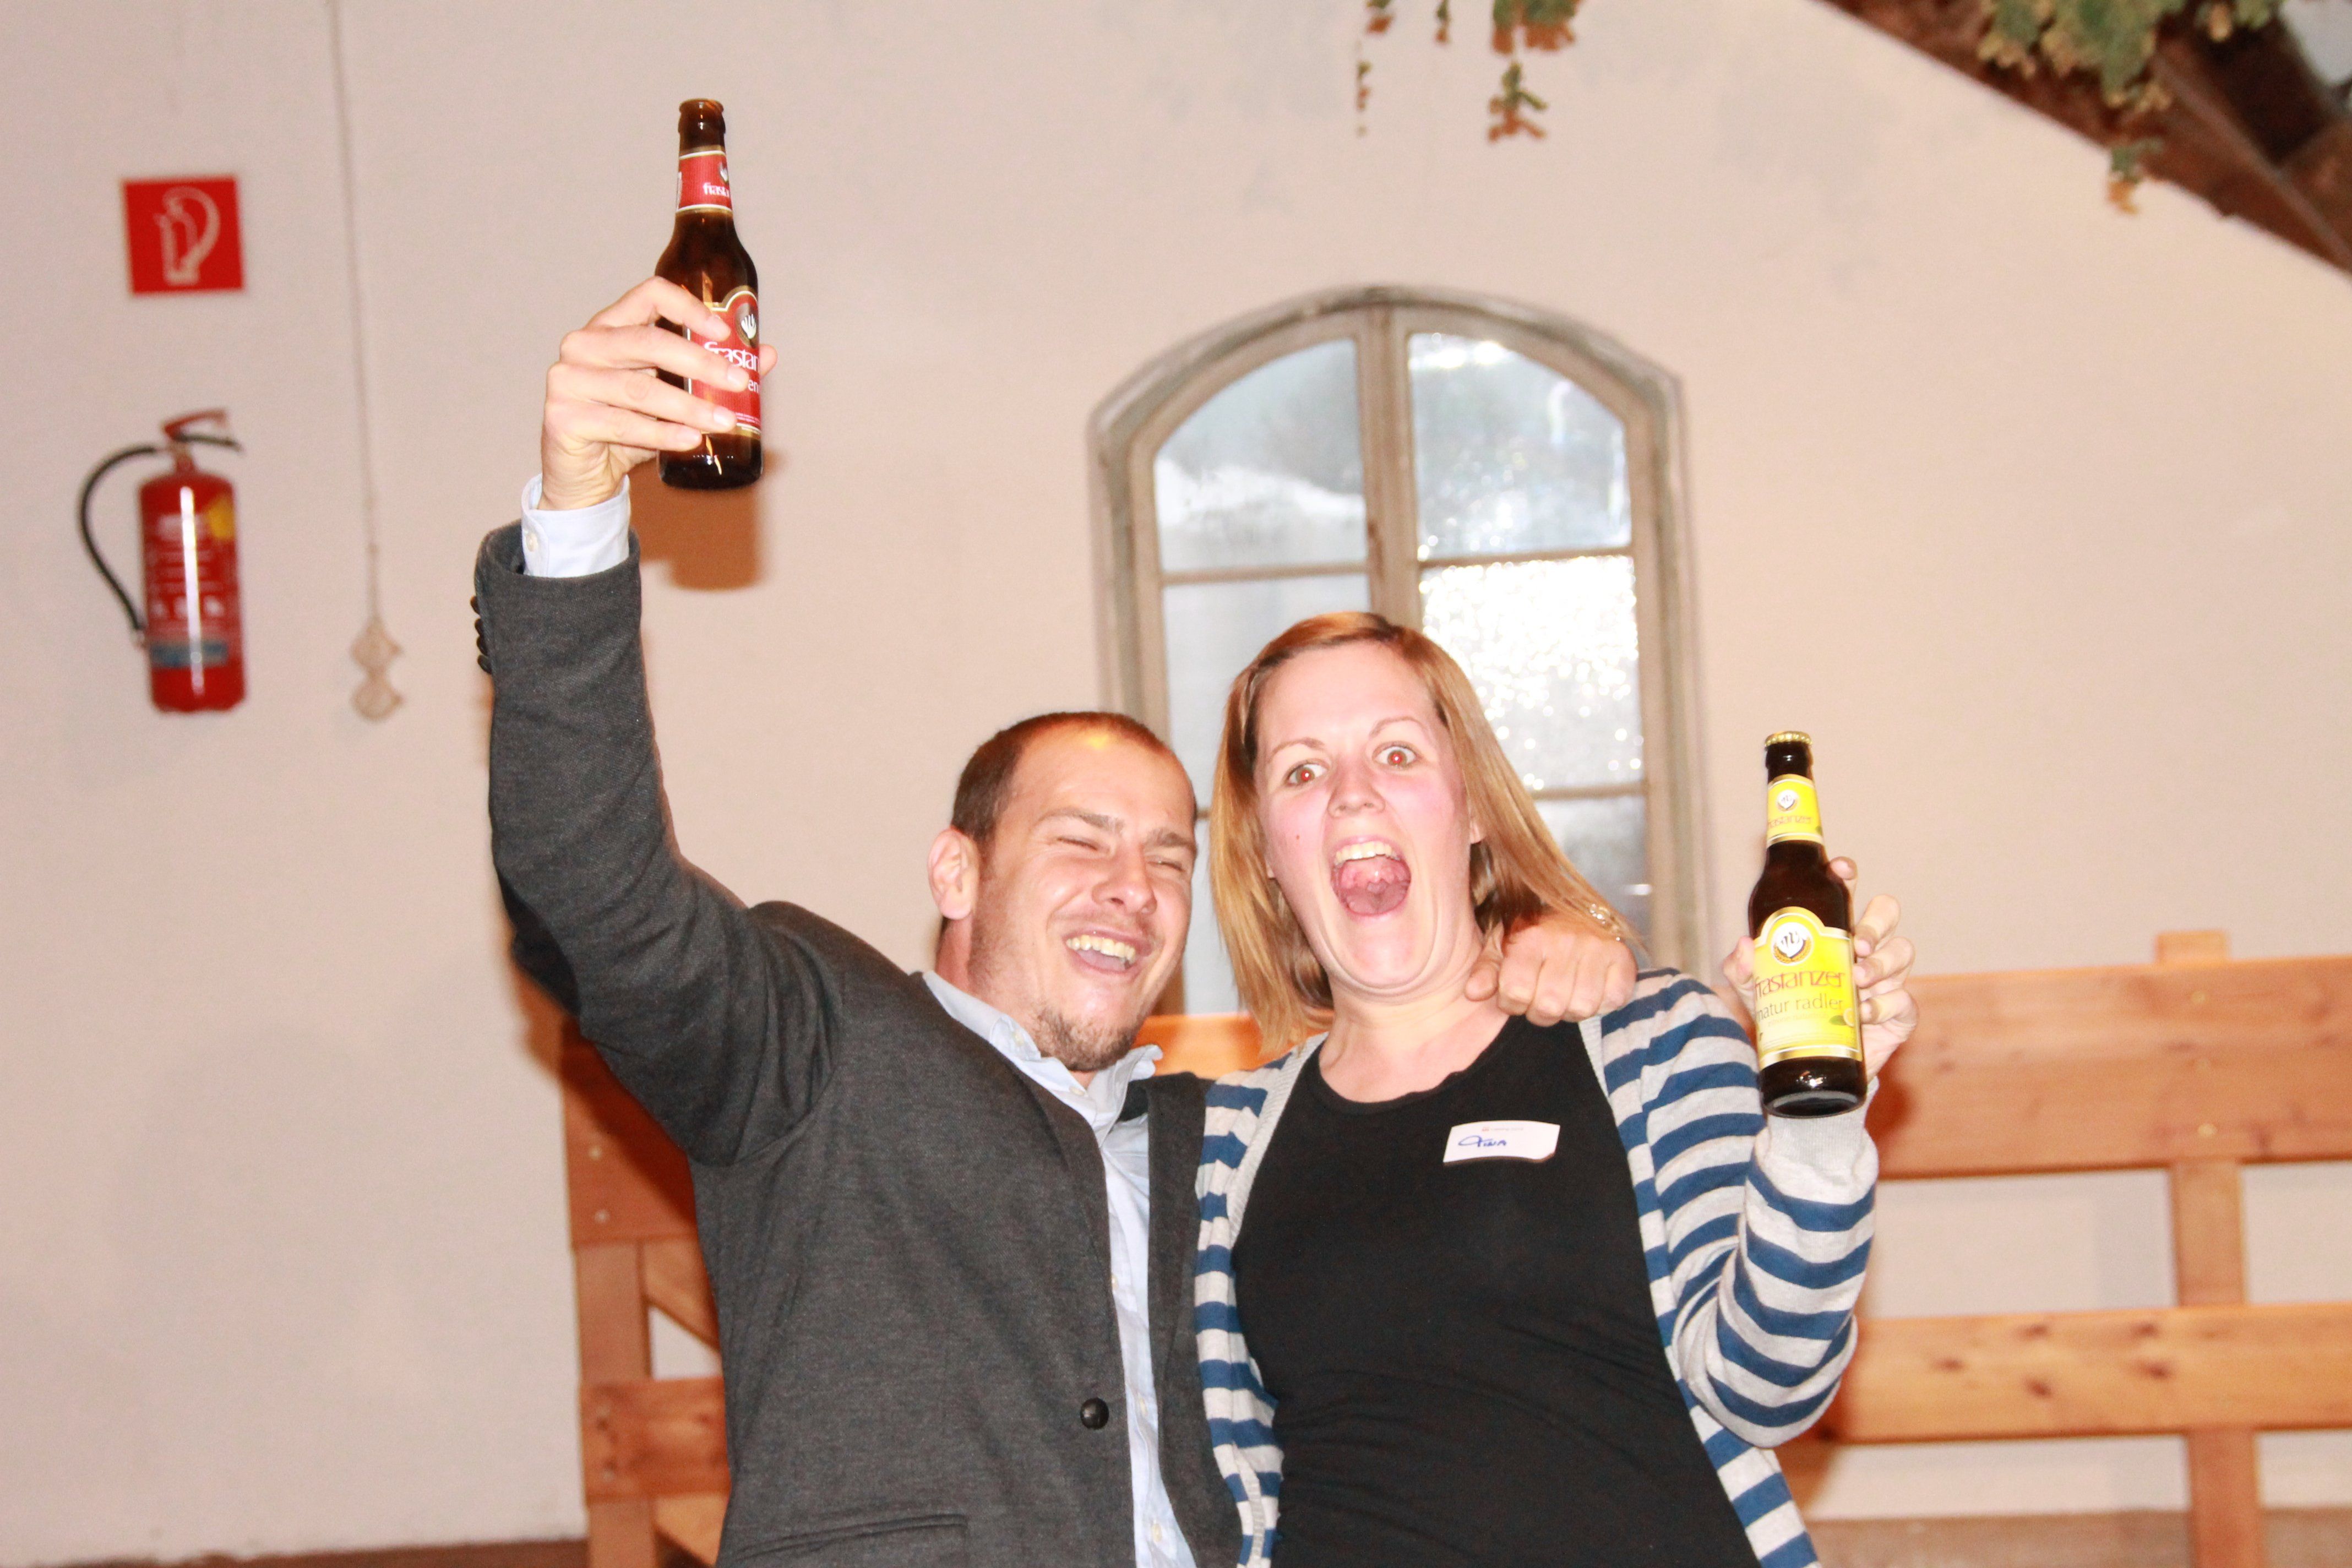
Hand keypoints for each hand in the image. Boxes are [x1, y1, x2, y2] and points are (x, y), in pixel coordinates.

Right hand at [540, 277, 780, 509]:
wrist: (583, 474)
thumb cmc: (627, 425)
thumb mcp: (670, 395)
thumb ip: (710, 372)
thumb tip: (764, 355)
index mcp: (610, 325)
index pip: (649, 294)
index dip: (689, 307)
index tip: (724, 333)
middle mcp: (584, 344)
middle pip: (648, 341)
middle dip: (700, 363)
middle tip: (739, 382)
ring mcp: (569, 379)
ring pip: (640, 389)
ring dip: (689, 406)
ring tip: (724, 421)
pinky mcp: (563, 417)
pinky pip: (623, 424)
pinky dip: (662, 434)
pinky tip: (691, 440)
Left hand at [1468, 913, 1636, 1024]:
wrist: (1574, 908)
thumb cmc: (1533, 932)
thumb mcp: (1500, 944)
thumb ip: (1487, 969)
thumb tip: (1474, 993)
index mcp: (1531, 937)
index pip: (1515, 992)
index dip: (1512, 1004)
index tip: (1515, 996)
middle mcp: (1565, 940)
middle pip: (1550, 1006)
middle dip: (1541, 1012)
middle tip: (1542, 998)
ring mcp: (1597, 947)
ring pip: (1582, 1007)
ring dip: (1571, 1009)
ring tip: (1566, 993)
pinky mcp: (1622, 957)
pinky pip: (1614, 999)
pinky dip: (1604, 1003)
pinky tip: (1591, 989)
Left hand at [1722, 857, 1917, 1077]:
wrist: (1804, 1060)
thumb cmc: (1786, 1011)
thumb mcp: (1756, 990)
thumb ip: (1743, 968)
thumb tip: (1745, 945)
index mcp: (1833, 930)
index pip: (1848, 891)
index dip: (1847, 876)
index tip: (1841, 871)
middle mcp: (1864, 948)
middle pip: (1887, 913)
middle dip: (1875, 923)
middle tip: (1856, 943)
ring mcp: (1885, 980)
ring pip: (1902, 952)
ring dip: (1882, 963)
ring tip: (1857, 978)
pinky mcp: (1897, 1014)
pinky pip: (1903, 1001)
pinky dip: (1883, 1005)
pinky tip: (1862, 1012)